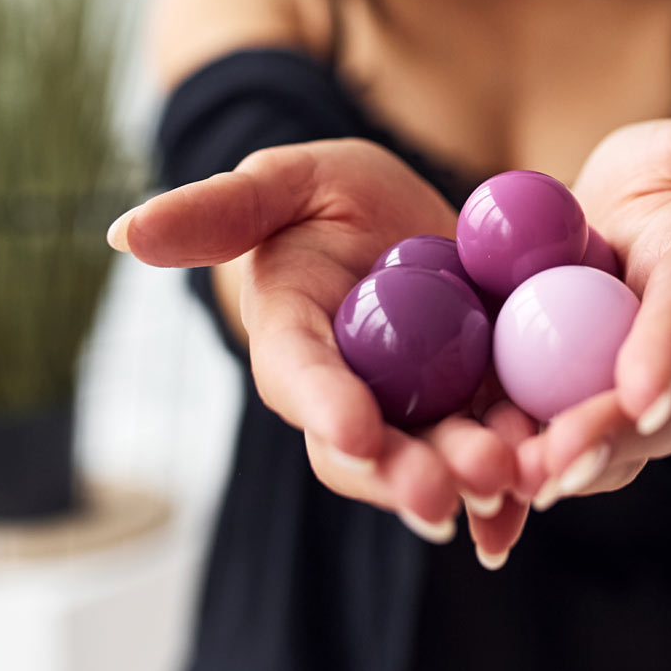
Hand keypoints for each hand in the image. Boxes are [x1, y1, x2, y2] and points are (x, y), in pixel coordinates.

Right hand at [111, 138, 535, 561]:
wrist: (410, 217)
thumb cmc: (329, 196)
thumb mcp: (284, 181)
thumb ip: (215, 211)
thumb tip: (122, 232)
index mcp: (294, 341)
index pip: (300, 380)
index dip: (325, 407)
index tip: (355, 429)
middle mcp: (352, 394)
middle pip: (370, 451)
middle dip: (405, 474)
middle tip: (444, 489)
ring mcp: (418, 409)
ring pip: (439, 459)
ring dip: (472, 479)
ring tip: (511, 480)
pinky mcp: (479, 406)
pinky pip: (499, 449)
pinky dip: (524, 475)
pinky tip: (548, 482)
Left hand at [511, 119, 670, 507]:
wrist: (614, 223)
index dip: (668, 354)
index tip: (643, 395)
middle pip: (646, 408)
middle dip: (604, 441)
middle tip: (554, 464)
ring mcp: (619, 390)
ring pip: (599, 444)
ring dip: (555, 472)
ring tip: (506, 487)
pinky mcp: (560, 407)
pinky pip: (545, 452)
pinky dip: (513, 490)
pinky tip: (483, 523)